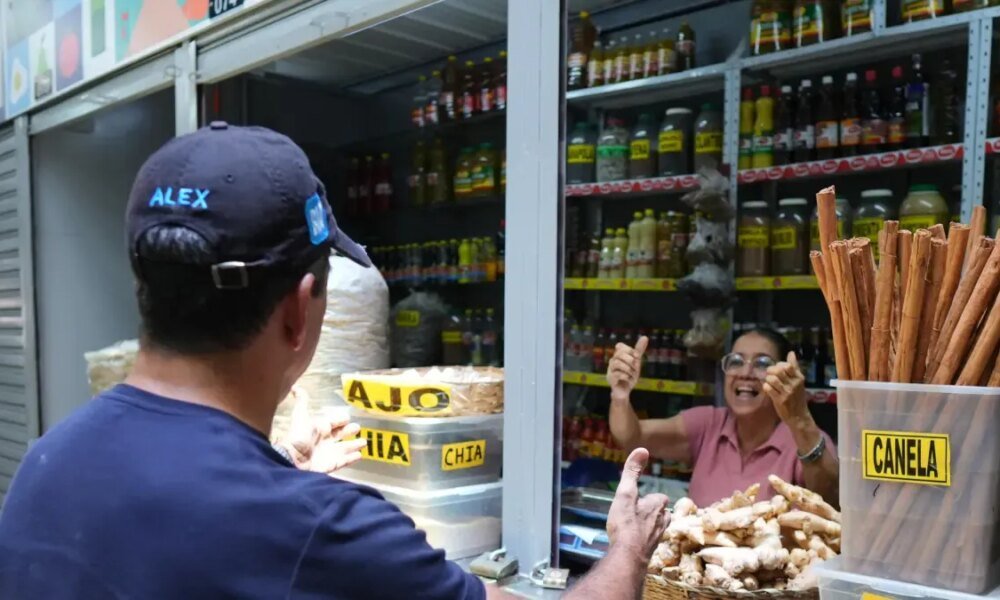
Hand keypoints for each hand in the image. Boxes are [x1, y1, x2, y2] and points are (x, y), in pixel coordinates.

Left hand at [277, 389, 366, 473]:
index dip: (339, 420)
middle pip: (340, 435)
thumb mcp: (301, 416)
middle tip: (358, 428)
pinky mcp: (331, 465)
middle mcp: (324, 441)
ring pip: (344, 448)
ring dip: (354, 445)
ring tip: (364, 442)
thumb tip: (295, 387)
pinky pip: (344, 461)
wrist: (293, 459)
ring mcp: (328, 454)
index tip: (347, 418)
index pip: (332, 423)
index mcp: (319, 429)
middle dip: (349, 431)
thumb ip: (302, 402)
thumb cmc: (299, 437)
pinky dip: (352, 458)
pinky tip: (360, 455)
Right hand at [606, 447, 669, 563]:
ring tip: (636, 526)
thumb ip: (632, 472)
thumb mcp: (626, 493)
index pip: (659, 498)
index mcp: (657, 506)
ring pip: (657, 527)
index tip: (640, 498)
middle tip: (637, 512)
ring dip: (648, 525)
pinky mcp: (651, 551)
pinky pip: (649, 541)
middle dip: (652, 512)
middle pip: (661, 513)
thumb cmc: (626, 522)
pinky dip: (643, 539)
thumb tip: (642, 449)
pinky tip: (633, 541)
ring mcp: (658, 537)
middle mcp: (662, 521)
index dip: (650, 497)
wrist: (628, 556)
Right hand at [607, 336, 647, 400]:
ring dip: (628, 369)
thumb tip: (645, 337)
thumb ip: (639, 350)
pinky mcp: (610, 378)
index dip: (629, 349)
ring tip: (632, 374)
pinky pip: (616, 374)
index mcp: (618, 356)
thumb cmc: (630, 375)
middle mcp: (612, 361)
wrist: (625, 390)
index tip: (637, 356)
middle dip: (630, 360)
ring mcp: (610, 370)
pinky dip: (625, 376)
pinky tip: (629, 378)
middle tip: (636, 366)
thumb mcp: (636, 362)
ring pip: (617, 363)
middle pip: (619, 354)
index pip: (619, 346)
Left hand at [763, 351, 809, 427]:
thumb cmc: (797, 397)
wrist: (799, 416)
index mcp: (799, 378)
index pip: (788, 365)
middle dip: (771, 370)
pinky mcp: (779, 400)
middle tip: (770, 374)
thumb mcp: (798, 381)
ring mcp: (787, 393)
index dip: (779, 365)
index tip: (777, 369)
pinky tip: (768, 389)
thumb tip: (791, 353)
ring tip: (769, 382)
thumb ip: (794, 367)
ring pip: (772, 379)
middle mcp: (794, 384)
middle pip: (779, 370)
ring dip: (768, 379)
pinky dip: (766, 387)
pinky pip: (768, 388)